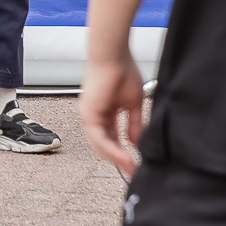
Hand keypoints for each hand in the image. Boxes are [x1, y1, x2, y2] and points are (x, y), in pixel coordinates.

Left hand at [78, 54, 145, 175]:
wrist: (113, 54)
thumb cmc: (123, 71)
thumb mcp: (133, 103)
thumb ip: (134, 123)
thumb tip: (135, 141)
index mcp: (104, 112)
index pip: (112, 137)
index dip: (123, 152)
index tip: (136, 164)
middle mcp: (94, 115)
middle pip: (104, 144)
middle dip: (119, 160)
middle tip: (133, 171)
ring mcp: (89, 114)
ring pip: (100, 144)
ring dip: (116, 158)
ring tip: (131, 168)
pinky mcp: (89, 113)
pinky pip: (99, 137)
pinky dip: (112, 149)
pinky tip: (125, 157)